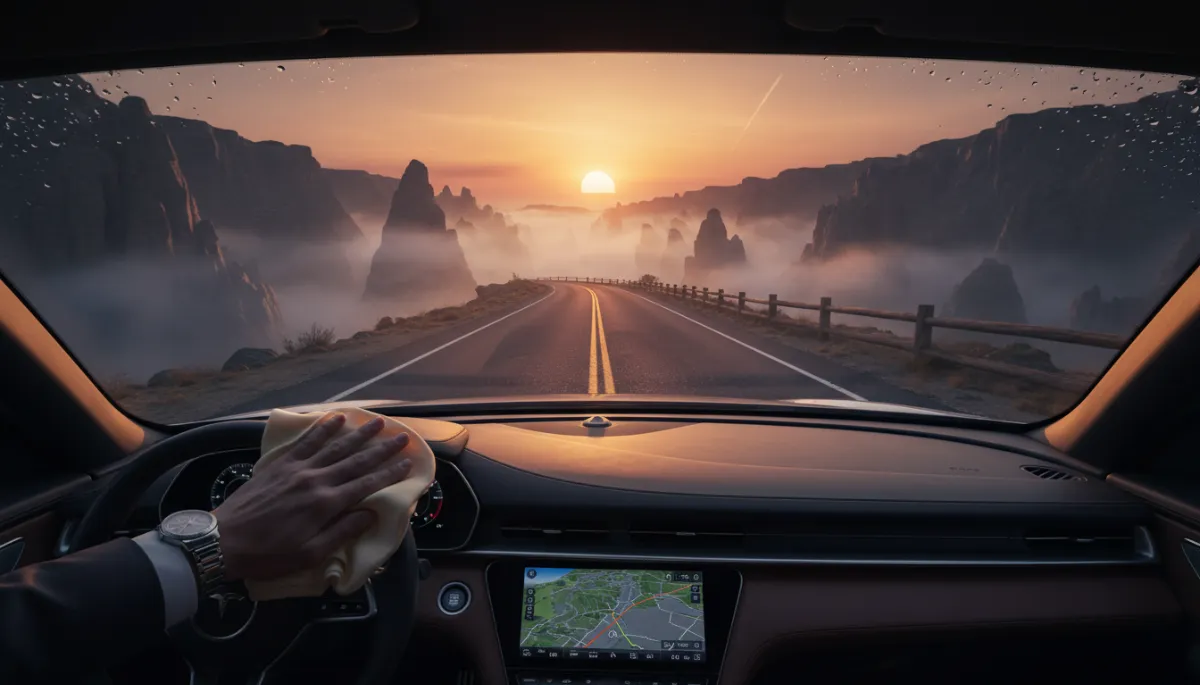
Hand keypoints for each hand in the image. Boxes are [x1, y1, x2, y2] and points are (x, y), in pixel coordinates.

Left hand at [213, 413, 412, 581]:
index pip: (367, 484)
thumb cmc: (268, 555)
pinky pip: (306, 441)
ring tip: (377, 421)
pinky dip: (322, 428)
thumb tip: (370, 514)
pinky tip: (335, 418)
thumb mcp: (310, 555)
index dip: (390, 473)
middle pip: (356, 460)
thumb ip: (342, 532)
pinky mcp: (280, 464)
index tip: (408, 462)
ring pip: (334, 445)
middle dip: (382, 448)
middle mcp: (315, 480)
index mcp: (326, 504)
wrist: (223, 541)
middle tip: (401, 436)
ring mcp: (297, 468)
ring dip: (358, 433)